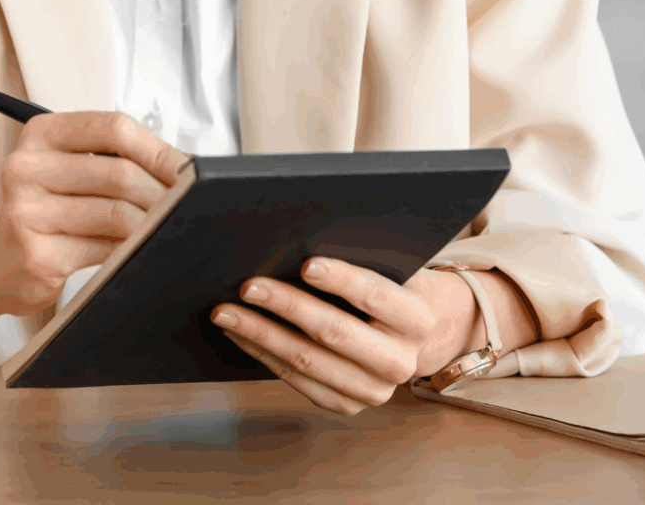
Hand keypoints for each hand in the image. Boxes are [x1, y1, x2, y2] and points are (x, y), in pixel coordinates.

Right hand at [0, 111, 188, 315]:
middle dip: (163, 191)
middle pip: (118, 172)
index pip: (112, 128)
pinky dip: (131, 248)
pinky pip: (105, 249)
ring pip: (116, 212)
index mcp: (40, 133)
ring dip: (152, 222)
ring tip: (167, 226)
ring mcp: (26, 212)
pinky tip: (137, 248)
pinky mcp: (37, 254)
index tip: (189, 169)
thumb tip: (184, 167)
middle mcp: (26, 166)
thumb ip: (114, 160)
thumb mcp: (69, 170)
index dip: (158, 149)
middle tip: (188, 204)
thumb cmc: (47, 209)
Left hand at [210, 261, 479, 414]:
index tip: (305, 264)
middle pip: (334, 332)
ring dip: (260, 333)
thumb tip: (299, 240)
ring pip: (306, 360)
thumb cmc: (390, 286)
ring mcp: (374, 391)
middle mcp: (401, 362)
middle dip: (286, 305)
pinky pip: (296, 380)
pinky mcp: (346, 405)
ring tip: (226, 310)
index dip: (341, 280)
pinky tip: (239, 333)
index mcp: (418, 320)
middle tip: (248, 286)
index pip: (376, 296)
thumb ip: (362, 256)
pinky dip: (262, 354)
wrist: (406, 335)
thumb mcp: (392, 268)